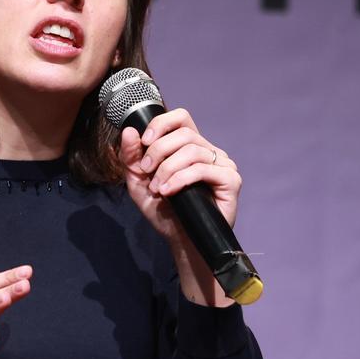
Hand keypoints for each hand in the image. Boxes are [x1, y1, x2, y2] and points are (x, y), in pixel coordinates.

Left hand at [118, 108, 240, 236]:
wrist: (180, 241)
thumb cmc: (164, 212)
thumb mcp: (139, 183)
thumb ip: (131, 158)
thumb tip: (128, 131)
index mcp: (190, 146)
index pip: (181, 118)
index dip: (161, 123)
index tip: (145, 141)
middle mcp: (209, 151)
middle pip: (184, 133)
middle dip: (159, 151)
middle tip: (146, 171)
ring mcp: (222, 164)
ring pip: (193, 150)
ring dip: (168, 168)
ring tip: (157, 189)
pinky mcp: (230, 180)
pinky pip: (203, 169)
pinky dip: (181, 179)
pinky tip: (169, 192)